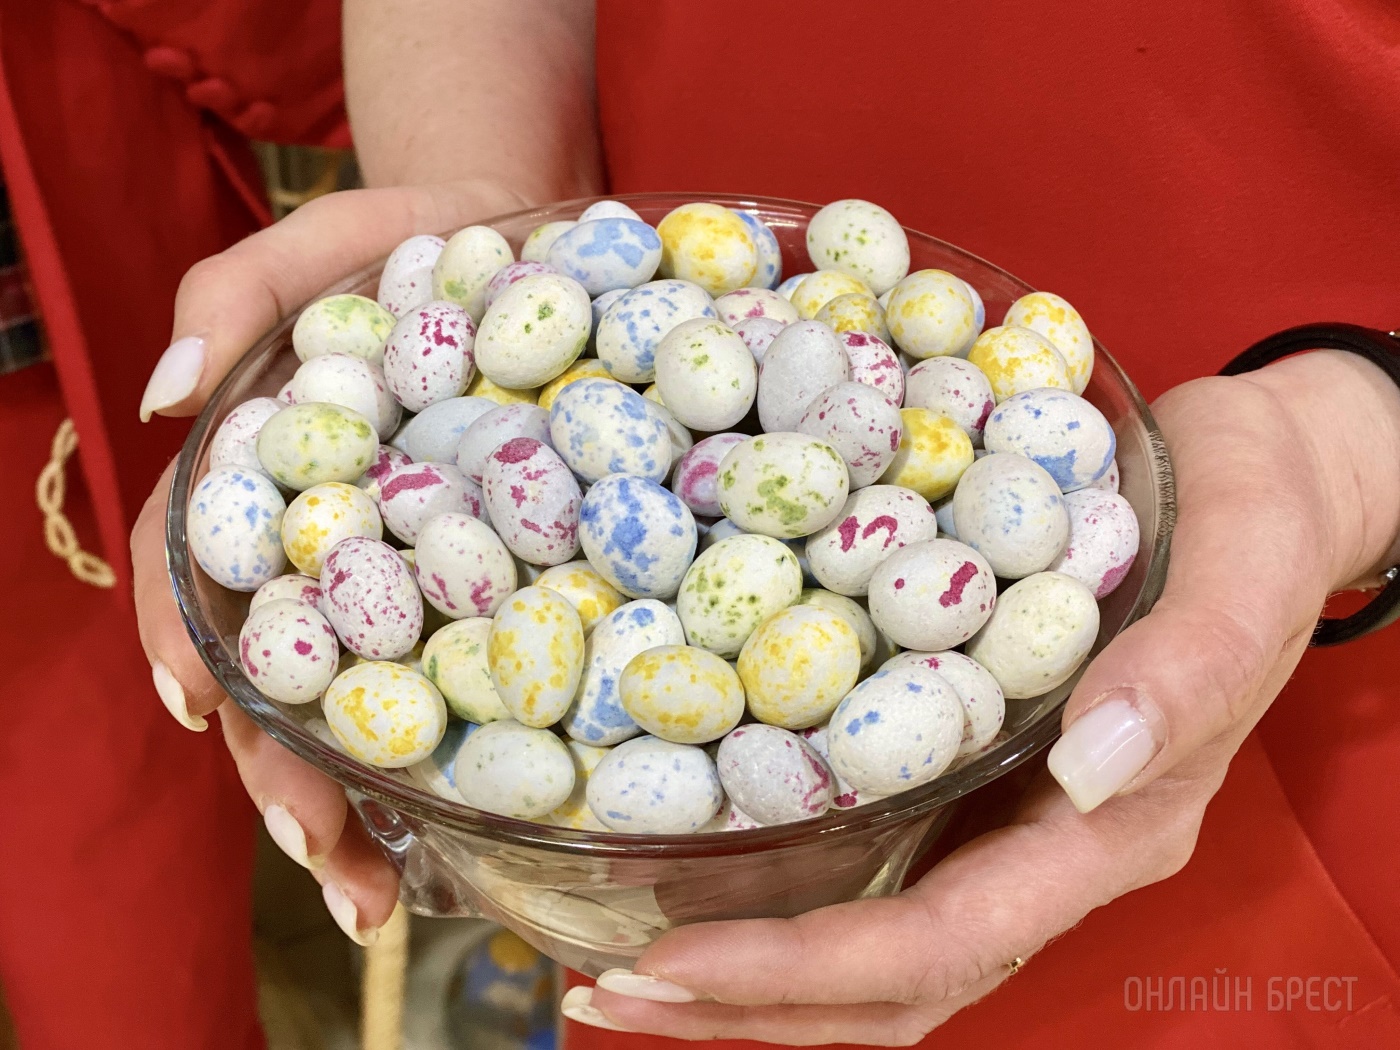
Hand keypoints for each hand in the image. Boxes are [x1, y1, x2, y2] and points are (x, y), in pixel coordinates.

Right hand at [130, 180, 525, 943]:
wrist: (526, 240)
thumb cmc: (404, 243)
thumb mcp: (317, 245)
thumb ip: (233, 300)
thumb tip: (164, 395)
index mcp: (272, 496)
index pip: (208, 584)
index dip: (199, 650)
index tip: (205, 714)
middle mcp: (341, 556)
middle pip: (298, 683)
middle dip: (299, 778)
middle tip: (333, 870)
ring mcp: (426, 578)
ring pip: (391, 704)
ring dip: (387, 802)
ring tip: (400, 892)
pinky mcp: (513, 577)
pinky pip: (497, 664)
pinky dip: (496, 738)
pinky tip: (518, 806)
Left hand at [566, 350, 1399, 1043]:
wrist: (1256, 484)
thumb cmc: (1255, 520)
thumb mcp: (1242, 570)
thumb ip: (1186, 672)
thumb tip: (1090, 767)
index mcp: (1109, 826)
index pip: (947, 942)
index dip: (808, 968)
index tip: (671, 961)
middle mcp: (1045, 845)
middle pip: (890, 980)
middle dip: (750, 1001)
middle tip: (607, 988)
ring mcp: (1003, 813)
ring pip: (869, 935)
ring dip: (748, 965)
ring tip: (617, 956)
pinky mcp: (966, 762)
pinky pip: (865, 849)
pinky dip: (773, 875)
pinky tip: (691, 840)